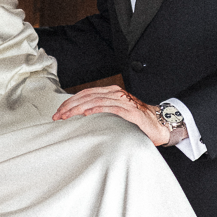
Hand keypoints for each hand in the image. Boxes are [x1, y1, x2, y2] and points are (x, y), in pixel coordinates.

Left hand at [52, 86, 173, 145]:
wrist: (159, 124)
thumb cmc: (137, 121)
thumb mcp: (116, 113)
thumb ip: (102, 111)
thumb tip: (81, 117)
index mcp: (111, 92)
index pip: (85, 94)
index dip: (70, 101)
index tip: (59, 111)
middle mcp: (116, 93)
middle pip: (87, 96)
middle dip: (70, 106)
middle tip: (58, 116)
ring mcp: (123, 101)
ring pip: (95, 101)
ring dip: (78, 109)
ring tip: (67, 116)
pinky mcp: (130, 111)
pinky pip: (110, 108)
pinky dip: (97, 110)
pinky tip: (86, 114)